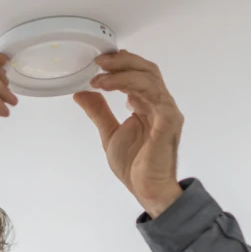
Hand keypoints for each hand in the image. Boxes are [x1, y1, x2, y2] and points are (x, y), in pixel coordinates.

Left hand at [74, 51, 184, 216]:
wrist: (147, 190)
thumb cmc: (136, 167)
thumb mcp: (109, 134)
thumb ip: (99, 112)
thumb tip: (82, 93)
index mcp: (148, 106)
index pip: (139, 74)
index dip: (120, 64)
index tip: (97, 63)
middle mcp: (160, 105)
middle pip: (146, 70)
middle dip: (121, 61)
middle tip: (98, 62)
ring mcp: (166, 111)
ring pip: (148, 78)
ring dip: (122, 72)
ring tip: (99, 75)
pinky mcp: (168, 121)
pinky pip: (152, 94)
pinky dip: (130, 85)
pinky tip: (110, 87)